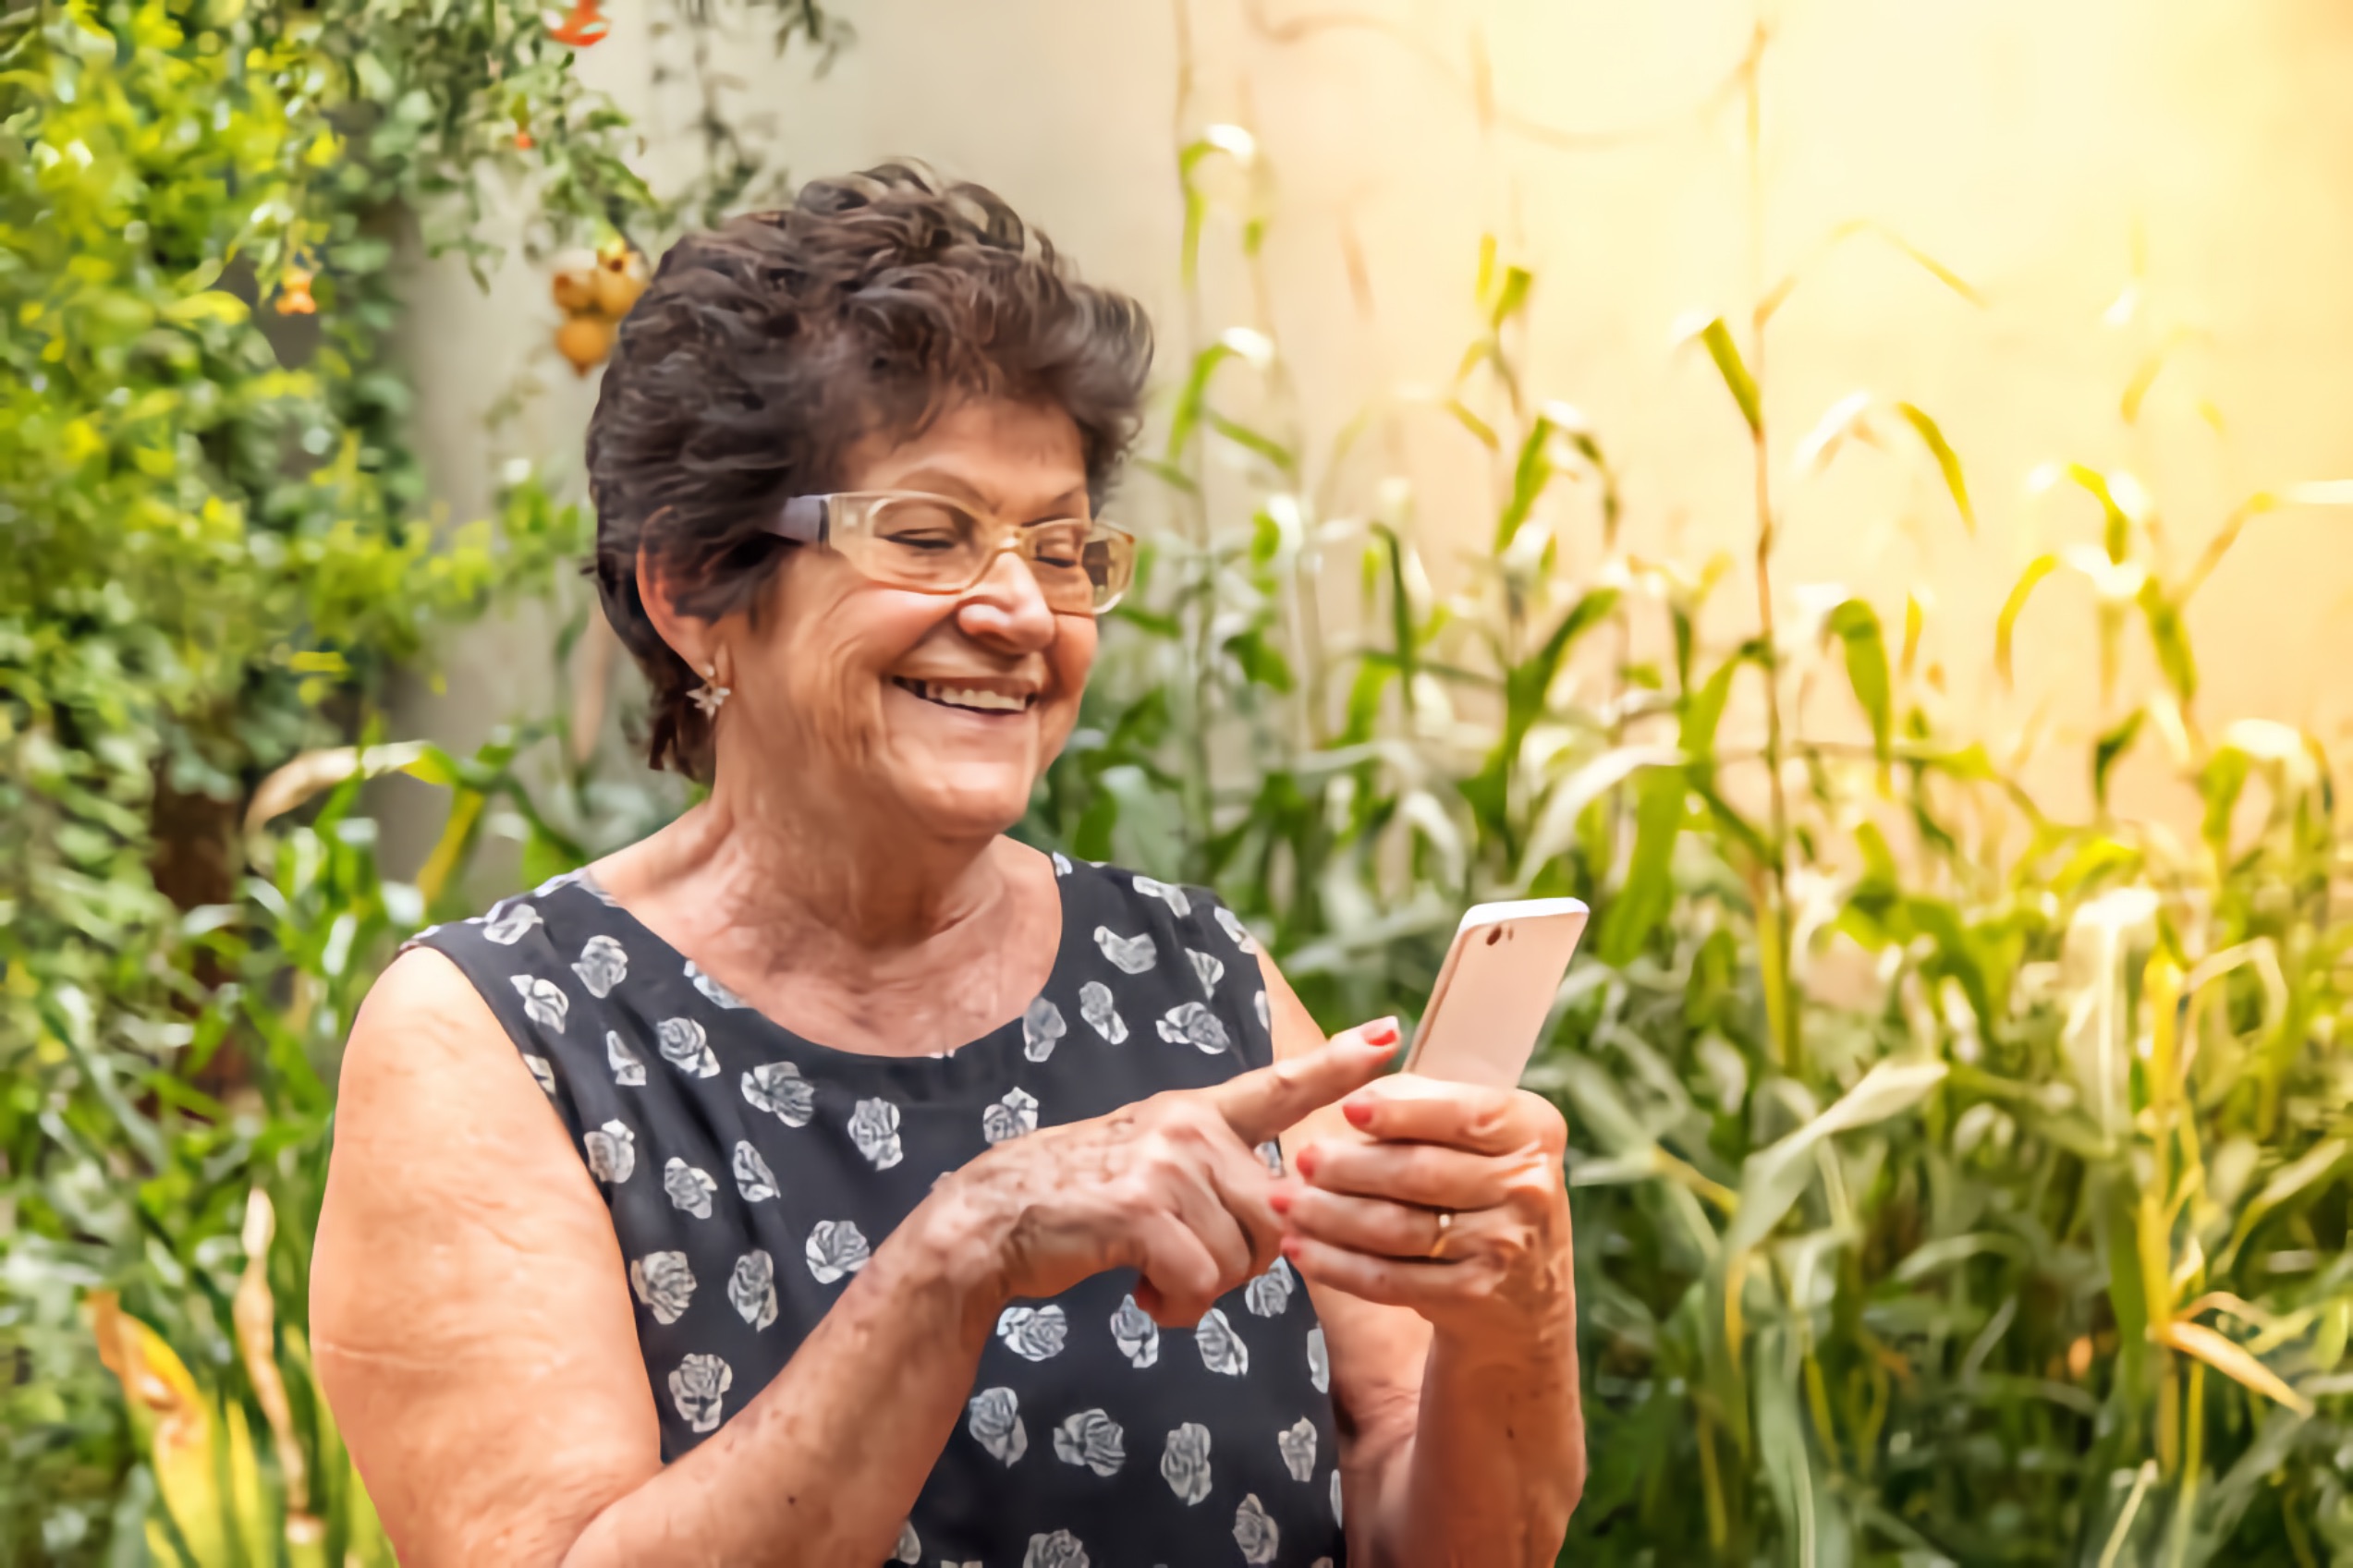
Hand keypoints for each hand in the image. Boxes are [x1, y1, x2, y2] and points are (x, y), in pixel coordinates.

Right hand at [928, 1023, 1397, 1326]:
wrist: (991, 1223)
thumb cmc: (1076, 1203)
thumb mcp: (1147, 1162)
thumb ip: (1211, 1173)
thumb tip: (1279, 1215)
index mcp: (1194, 1112)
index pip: (1279, 1084)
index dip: (1338, 1063)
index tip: (1391, 1033)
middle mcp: (1187, 1126)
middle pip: (1278, 1216)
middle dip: (1242, 1262)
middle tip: (1185, 1267)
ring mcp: (1165, 1163)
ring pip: (1241, 1257)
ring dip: (1202, 1290)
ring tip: (1153, 1276)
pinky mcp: (1143, 1209)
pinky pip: (1201, 1281)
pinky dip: (1175, 1305)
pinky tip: (1140, 1292)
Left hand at [1275, 1070, 1572, 1346]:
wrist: (1522, 1287)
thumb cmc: (1482, 1186)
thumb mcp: (1474, 1135)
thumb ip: (1424, 1101)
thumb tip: (1357, 1085)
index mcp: (1532, 1129)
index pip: (1464, 1115)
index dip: (1401, 1112)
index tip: (1348, 1108)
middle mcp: (1527, 1187)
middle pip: (1422, 1173)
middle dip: (1350, 1167)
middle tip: (1302, 1159)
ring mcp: (1503, 1247)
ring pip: (1400, 1228)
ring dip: (1333, 1216)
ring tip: (1288, 1203)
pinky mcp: (1470, 1295)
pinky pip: (1391, 1280)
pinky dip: (1339, 1265)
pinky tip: (1302, 1249)